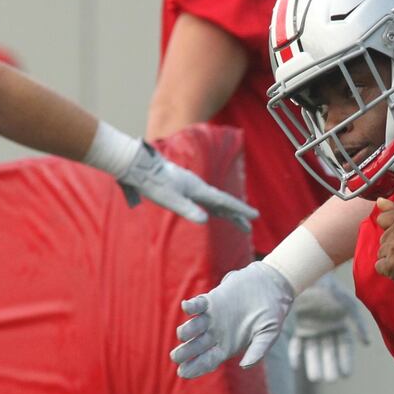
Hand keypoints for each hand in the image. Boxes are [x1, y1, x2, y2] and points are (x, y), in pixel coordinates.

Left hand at [118, 141, 257, 232]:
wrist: (138, 166)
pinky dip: (214, 208)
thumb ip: (187, 209)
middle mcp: (198, 187)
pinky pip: (205, 201)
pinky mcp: (183, 188)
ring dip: (226, 213)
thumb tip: (205, 220)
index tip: (255, 215)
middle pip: (223, 203)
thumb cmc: (152, 182)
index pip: (225, 201)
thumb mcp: (169, 199)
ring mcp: (191, 187)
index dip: (240, 209)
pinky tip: (214, 213)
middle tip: (248, 227)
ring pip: (214, 202)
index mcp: (198, 189)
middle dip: (237, 215)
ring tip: (237, 222)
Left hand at [170, 261, 294, 378]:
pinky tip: (186, 307)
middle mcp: (216, 334)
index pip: (208, 360)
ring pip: (192, 327)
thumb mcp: (269, 334)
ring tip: (183, 334)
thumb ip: (258, 350)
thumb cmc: (272, 313)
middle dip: (184, 352)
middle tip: (176, 356)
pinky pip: (197, 305)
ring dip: (186, 331)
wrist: (273, 286)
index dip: (195, 367)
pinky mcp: (211, 300)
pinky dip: (191, 306)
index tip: (183, 372)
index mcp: (227, 347)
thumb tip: (245, 366)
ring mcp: (212, 318)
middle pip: (195, 347)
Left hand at [288, 273, 370, 381]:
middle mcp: (327, 329)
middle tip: (331, 379)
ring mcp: (312, 329)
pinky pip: (297, 344)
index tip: (346, 375)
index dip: (346, 361)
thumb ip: (358, 326)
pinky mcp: (298, 327)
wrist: (311, 277)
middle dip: (330, 366)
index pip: (345, 347)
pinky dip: (296, 354)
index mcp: (341, 325)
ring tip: (315, 378)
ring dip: (314, 363)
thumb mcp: (349, 308)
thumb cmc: (333, 292)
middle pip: (329, 352)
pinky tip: (296, 366)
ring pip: (313, 351)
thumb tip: (367, 344)